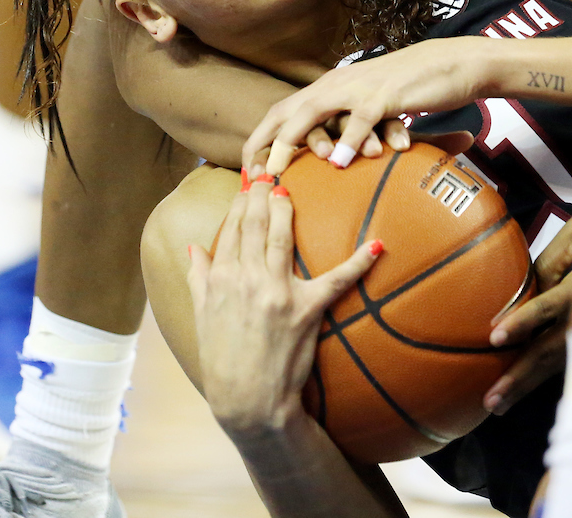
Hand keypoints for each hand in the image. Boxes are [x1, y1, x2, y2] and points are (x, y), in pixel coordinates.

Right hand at [187, 178, 381, 435]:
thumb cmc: (222, 359)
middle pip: (255, 224)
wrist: (248, 402)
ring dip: (286, 208)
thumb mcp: (201, 317)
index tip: (249, 181)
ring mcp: (277, 293)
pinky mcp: (306, 310)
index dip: (241, 200)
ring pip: (282, 237)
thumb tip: (194, 246)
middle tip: (270, 170)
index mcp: (222, 279)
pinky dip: (359, 263)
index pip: (233, 228)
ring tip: (289, 189)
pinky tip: (377, 246)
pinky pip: (337, 281)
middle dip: (261, 193)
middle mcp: (247, 280)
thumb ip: (198, 277)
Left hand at [243, 38, 488, 176]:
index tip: (248, 166)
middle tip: (250, 174)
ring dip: (292, 142)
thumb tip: (333, 153)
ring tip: (276, 172)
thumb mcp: (374, 105)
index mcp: (334, 86)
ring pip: (315, 112)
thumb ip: (352, 123)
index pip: (287, 109)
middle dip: (265, 141)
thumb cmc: (415, 88)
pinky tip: (337, 163)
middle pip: (289, 110)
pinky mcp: (386, 95)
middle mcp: (339, 83)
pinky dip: (347, 141)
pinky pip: (361, 119)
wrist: (454, 62)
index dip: (264, 136)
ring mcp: (360, 87)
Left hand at [483, 214, 571, 414]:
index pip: (548, 304)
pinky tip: (526, 390)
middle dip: (522, 374)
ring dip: (530, 383)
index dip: (522, 321)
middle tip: (492, 397)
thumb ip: (547, 268)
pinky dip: (547, 376)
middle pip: (554, 348)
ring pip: (561, 363)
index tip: (496, 338)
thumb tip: (517, 302)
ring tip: (501, 403)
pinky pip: (571, 361)